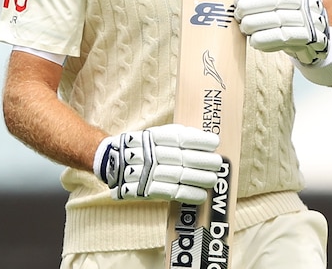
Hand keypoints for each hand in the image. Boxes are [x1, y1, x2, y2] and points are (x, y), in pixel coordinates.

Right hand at [93, 124, 221, 203]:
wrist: (112, 162)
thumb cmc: (142, 147)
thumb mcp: (155, 135)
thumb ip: (176, 137)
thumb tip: (205, 140)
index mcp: (154, 137)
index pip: (180, 138)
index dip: (199, 141)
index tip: (215, 142)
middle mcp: (152, 153)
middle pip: (183, 157)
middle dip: (204, 161)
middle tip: (219, 163)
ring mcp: (149, 172)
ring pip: (180, 175)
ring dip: (200, 178)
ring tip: (214, 179)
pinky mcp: (147, 189)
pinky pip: (172, 192)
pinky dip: (189, 194)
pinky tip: (202, 195)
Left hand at [234, 0, 329, 64]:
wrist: (316, 46)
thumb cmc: (293, 23)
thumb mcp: (285, 6)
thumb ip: (267, 0)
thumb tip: (237, 1)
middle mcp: (309, 2)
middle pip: (276, 0)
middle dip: (252, 6)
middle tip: (238, 14)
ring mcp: (313, 20)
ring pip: (279, 18)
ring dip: (256, 23)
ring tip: (244, 27)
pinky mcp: (311, 39)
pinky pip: (284, 37)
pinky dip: (265, 39)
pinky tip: (254, 40)